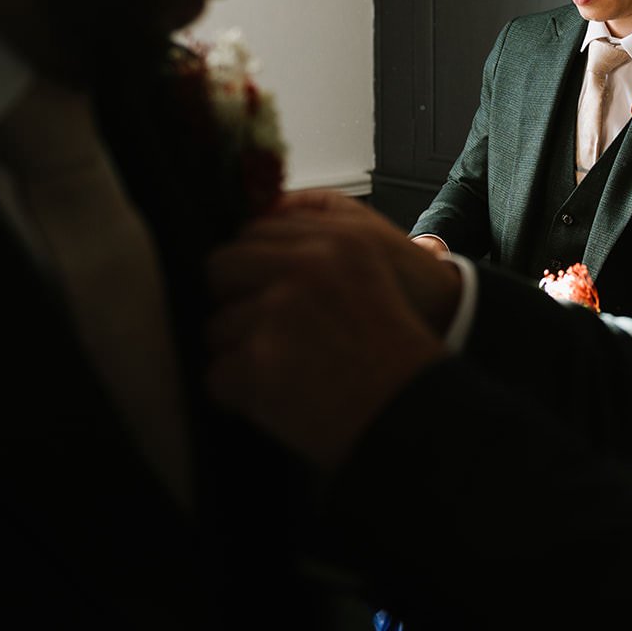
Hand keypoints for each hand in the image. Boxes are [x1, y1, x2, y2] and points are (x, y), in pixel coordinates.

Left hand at [206, 203, 455, 471]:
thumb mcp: (374, 268)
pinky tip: (273, 400)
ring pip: (218, 327)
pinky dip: (239, 395)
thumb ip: (322, 243)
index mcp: (337, 241)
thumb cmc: (396, 346)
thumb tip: (259, 221)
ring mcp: (279, 312)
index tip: (259, 289)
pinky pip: (217, 376)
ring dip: (240, 353)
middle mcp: (306, 267)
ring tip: (281, 373)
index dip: (252, 265)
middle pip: (224, 266)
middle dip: (234, 299)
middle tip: (259, 331)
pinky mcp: (260, 360)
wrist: (414, 410)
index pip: (257, 231)